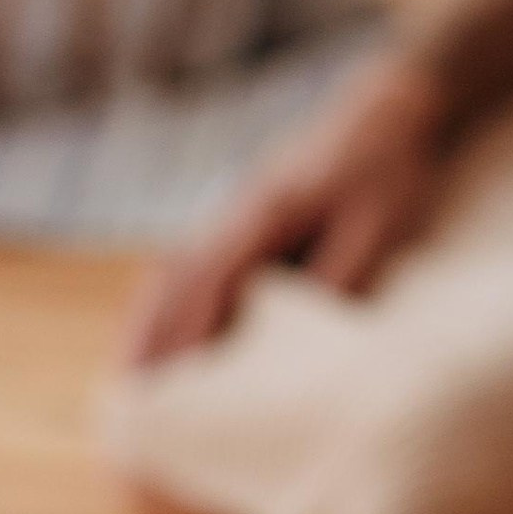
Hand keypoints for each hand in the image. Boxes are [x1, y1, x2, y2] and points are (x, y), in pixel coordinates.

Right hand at [121, 52, 448, 365]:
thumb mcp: (377, 224)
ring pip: (175, 275)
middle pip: (175, 284)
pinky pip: (191, 264)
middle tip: (126, 406)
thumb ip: (338, 274)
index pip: (208, 283)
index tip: (162, 389)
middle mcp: (236, 211)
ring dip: (148, 327)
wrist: (386, 108)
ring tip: (128, 386)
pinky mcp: (244, 216)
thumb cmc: (387, 169)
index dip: (182, 337)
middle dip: (149, 344)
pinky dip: (167, 302)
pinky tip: (159, 332)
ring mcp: (234, 210)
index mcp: (265, 213)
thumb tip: (302, 333)